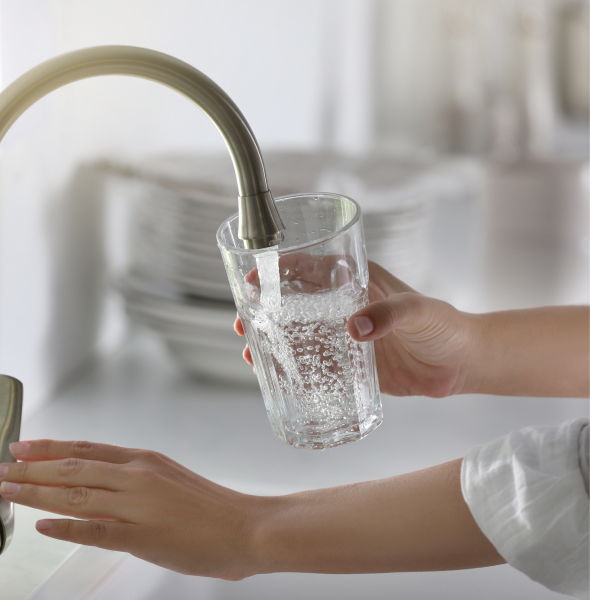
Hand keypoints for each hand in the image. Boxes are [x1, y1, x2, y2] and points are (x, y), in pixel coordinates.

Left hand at [0, 442, 502, 575]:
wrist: (248, 527)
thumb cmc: (212, 507)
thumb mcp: (170, 478)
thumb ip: (135, 478)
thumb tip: (100, 480)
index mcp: (143, 461)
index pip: (86, 450)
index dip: (50, 448)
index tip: (22, 446)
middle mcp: (135, 476)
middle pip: (72, 468)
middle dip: (30, 467)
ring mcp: (137, 504)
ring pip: (76, 494)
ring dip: (36, 491)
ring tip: (7, 489)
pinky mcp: (142, 534)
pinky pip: (95, 529)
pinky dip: (66, 526)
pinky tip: (42, 525)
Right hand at [235, 260, 474, 396]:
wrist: (462, 364)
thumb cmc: (445, 326)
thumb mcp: (420, 312)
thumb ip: (390, 315)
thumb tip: (355, 328)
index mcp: (356, 281)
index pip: (309, 268)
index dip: (277, 271)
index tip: (252, 279)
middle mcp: (343, 306)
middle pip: (293, 303)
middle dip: (264, 310)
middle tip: (242, 323)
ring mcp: (344, 335)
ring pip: (297, 334)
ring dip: (272, 341)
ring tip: (250, 354)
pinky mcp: (349, 363)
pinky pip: (313, 364)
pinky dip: (292, 368)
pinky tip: (275, 377)